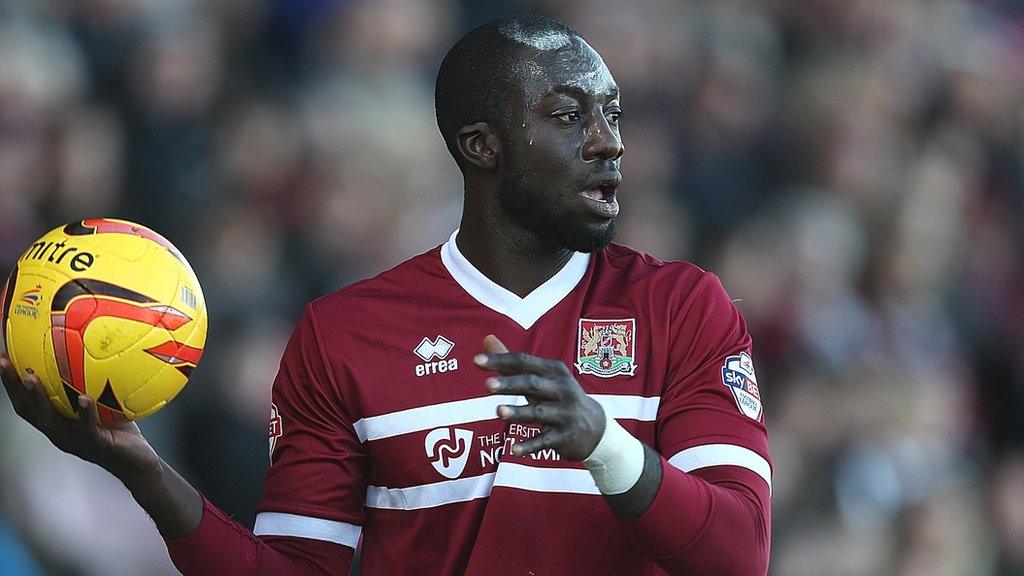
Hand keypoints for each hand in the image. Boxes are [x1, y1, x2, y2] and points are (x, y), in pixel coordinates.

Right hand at [0, 352, 159, 480]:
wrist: (137, 463)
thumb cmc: (120, 431)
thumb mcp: (105, 404)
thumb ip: (96, 384)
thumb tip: (99, 348)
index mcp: (57, 422)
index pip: (26, 402)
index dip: (11, 382)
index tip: (2, 356)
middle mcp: (59, 432)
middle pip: (27, 409)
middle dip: (13, 385)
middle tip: (3, 361)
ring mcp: (75, 441)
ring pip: (49, 420)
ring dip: (38, 398)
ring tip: (31, 377)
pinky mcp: (96, 445)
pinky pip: (87, 429)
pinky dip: (84, 414)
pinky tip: (84, 399)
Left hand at [475, 335, 605, 460]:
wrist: (594, 428)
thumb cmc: (559, 398)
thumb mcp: (541, 378)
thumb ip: (512, 363)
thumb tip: (487, 339)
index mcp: (553, 371)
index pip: (524, 362)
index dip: (501, 361)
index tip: (476, 362)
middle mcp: (562, 389)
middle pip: (533, 384)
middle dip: (510, 384)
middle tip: (487, 385)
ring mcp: (565, 413)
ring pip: (539, 412)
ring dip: (519, 412)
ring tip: (499, 411)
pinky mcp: (565, 436)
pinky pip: (545, 440)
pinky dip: (530, 446)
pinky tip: (513, 450)